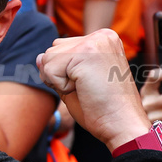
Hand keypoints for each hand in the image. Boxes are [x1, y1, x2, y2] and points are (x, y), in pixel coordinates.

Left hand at [36, 30, 151, 150]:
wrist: (123, 126)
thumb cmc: (103, 109)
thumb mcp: (76, 83)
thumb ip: (58, 67)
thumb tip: (39, 57)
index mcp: (103, 40)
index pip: (61, 49)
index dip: (64, 73)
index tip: (89, 86)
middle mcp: (101, 35)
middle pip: (52, 50)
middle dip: (59, 75)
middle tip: (87, 89)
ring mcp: (95, 41)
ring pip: (48, 58)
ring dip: (59, 81)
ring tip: (86, 89)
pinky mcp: (87, 52)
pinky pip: (50, 69)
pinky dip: (60, 86)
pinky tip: (84, 90)